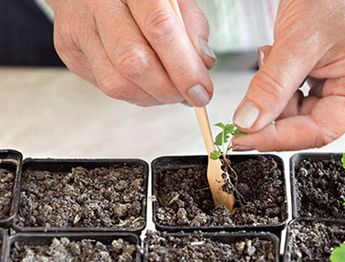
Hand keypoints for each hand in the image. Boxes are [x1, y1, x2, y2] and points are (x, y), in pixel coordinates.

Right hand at [47, 0, 214, 106]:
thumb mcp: (174, 0)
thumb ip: (192, 29)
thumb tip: (202, 66)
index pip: (159, 28)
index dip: (184, 68)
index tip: (201, 91)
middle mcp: (97, 5)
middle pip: (133, 62)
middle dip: (168, 90)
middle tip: (187, 95)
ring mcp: (78, 30)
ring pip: (117, 84)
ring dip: (151, 97)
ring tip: (168, 90)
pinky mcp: (69, 52)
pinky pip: (106, 88)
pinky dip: (136, 94)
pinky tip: (146, 84)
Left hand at [232, 0, 344, 150]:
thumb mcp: (297, 43)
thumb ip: (270, 88)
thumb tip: (248, 123)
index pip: (318, 131)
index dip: (277, 138)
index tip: (244, 138)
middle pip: (307, 123)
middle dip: (271, 115)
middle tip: (242, 110)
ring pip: (298, 111)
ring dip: (274, 95)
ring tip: (271, 59)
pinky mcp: (331, 80)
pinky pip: (298, 97)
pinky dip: (279, 86)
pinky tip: (277, 61)